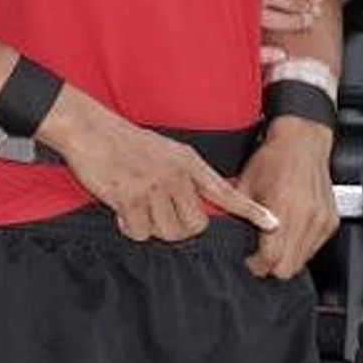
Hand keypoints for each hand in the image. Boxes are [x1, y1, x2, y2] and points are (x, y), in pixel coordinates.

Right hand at [47, 91, 279, 242]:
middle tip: (157, 212)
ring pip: (167, 232)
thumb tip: (196, 209)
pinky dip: (130, 227)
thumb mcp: (167, 152)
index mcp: (188, 162)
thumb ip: (185, 177)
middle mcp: (176, 174)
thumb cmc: (125, 143)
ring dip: (150, 227)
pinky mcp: (132, 198)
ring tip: (136, 203)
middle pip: (194, 226)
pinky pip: (140, 232)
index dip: (249, 210)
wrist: (90, 130)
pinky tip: (122, 207)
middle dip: (176, 227)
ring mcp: (154, 186)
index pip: (224, 190)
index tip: (272, 223)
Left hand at [236, 117, 337, 277]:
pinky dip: (301, 246)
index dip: (256, 265)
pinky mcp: (331, 221)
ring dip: (287, 257)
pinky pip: (315, 248)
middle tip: (260, 253)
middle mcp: (306, 216)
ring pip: (303, 261)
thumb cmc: (273, 159)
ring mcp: (321, 220)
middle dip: (271, 265)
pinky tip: (290, 231)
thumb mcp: (245, 185)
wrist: (302, 141)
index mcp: (283, 207)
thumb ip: (237, 214)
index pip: (271, 258)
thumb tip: (225, 237)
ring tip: (275, 239)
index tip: (250, 260)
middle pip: (288, 268)